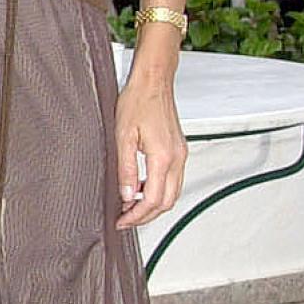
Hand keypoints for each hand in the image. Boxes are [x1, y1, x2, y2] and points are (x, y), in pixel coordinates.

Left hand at [114, 69, 187, 228]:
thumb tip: (127, 195)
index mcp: (163, 158)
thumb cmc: (137, 101)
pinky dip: (159, 190)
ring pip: (173, 192)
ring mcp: (181, 154)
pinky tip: (141, 187)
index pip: (154, 200)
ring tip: (131, 206)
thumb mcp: (123, 135)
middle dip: (147, 216)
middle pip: (167, 202)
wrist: (153, 81)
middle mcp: (177, 159)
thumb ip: (126, 168)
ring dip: (154, 204)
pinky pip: (173, 179)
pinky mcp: (179, 149)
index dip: (137, 216)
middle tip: (126, 219)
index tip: (122, 221)